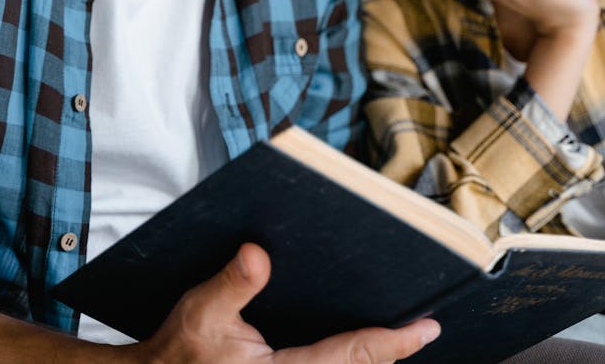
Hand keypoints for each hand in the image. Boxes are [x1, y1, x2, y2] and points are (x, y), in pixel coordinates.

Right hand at [132, 242, 440, 362]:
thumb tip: (258, 252)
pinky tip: (360, 345)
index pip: (351, 356)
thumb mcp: (199, 312)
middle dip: (391, 353)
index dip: (394, 342)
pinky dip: (349, 361)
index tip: (429, 327)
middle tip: (425, 326)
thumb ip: (232, 284)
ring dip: (371, 360)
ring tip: (399, 334)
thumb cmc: (175, 353)